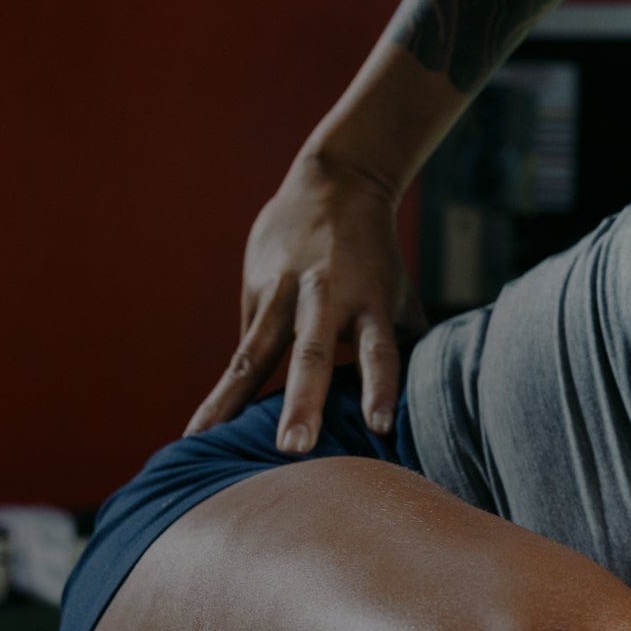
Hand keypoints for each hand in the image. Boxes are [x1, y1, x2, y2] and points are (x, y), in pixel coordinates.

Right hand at [185, 153, 422, 449]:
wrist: (335, 182)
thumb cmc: (373, 255)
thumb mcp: (398, 292)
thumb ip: (409, 341)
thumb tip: (429, 398)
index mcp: (371, 301)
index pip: (380, 350)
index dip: (380, 387)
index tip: (380, 426)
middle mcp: (327, 297)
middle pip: (314, 353)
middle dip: (303, 401)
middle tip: (293, 447)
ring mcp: (284, 292)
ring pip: (255, 352)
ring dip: (232, 400)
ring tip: (205, 441)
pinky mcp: (254, 289)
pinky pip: (241, 348)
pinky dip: (222, 389)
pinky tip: (201, 429)